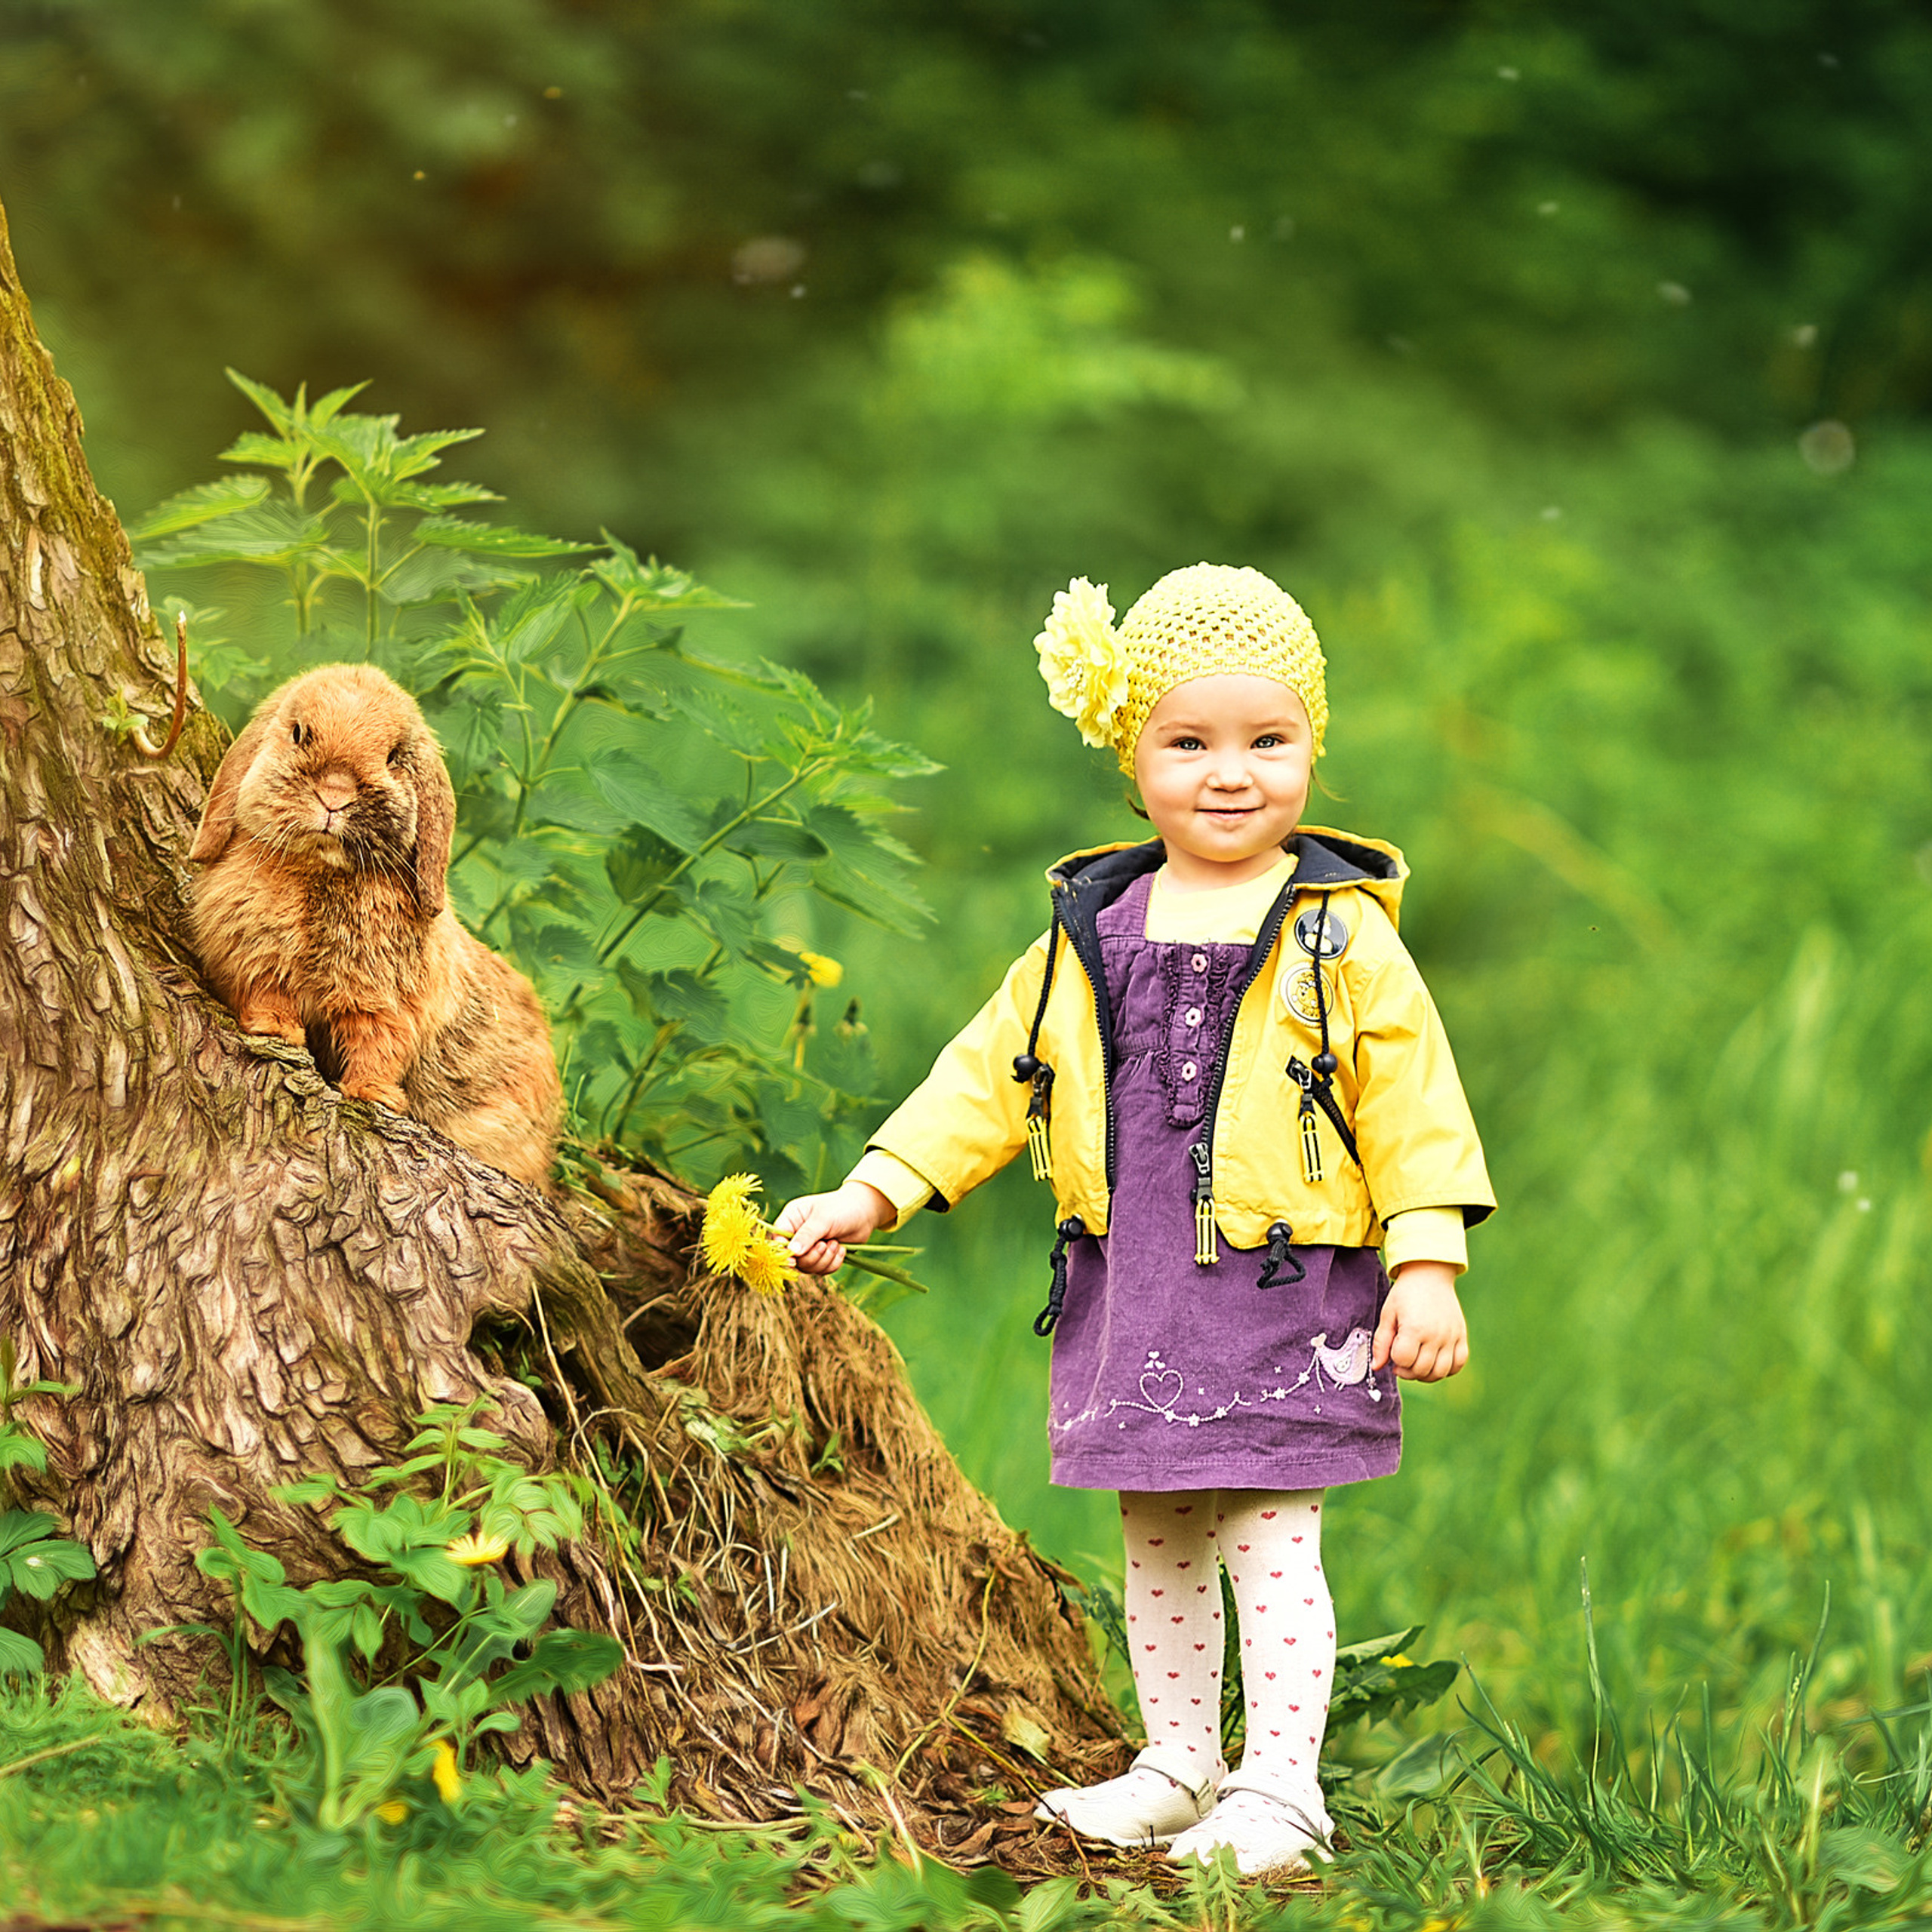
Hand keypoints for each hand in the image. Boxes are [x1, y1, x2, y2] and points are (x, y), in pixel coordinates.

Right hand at [774, 1180, 893, 1275]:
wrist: (865, 1212)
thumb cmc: (842, 1207)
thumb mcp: (823, 1218)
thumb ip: (807, 1234)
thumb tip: (792, 1251)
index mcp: (791, 1218)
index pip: (777, 1239)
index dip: (783, 1252)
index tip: (793, 1259)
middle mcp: (797, 1234)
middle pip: (793, 1258)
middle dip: (811, 1256)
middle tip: (825, 1245)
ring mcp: (810, 1246)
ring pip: (808, 1267)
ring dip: (824, 1259)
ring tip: (836, 1244)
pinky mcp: (823, 1256)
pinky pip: (822, 1270)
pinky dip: (833, 1263)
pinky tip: (841, 1249)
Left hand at [1372, 1260, 1467, 1380]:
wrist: (1429, 1275)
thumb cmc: (1406, 1294)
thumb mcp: (1387, 1314)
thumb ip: (1381, 1342)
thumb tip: (1376, 1366)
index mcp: (1414, 1328)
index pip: (1403, 1360)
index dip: (1394, 1361)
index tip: (1393, 1352)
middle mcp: (1436, 1335)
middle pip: (1421, 1369)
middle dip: (1407, 1370)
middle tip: (1403, 1359)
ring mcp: (1451, 1337)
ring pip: (1440, 1372)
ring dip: (1425, 1374)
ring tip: (1417, 1362)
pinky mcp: (1461, 1336)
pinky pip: (1458, 1363)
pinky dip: (1447, 1369)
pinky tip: (1435, 1361)